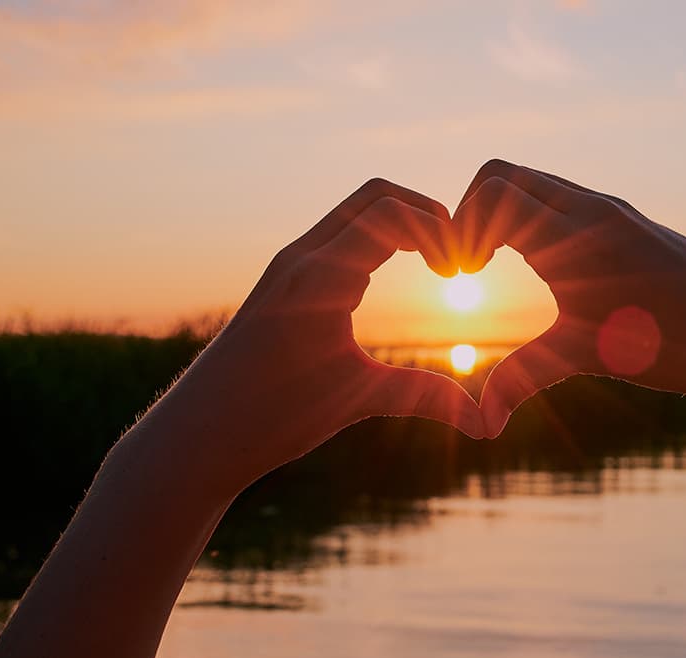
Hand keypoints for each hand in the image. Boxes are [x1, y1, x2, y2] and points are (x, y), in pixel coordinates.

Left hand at [163, 178, 482, 491]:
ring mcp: (289, 265)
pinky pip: (340, 237)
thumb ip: (426, 398)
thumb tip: (488, 425)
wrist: (197, 434)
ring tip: (438, 266)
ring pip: (356, 213)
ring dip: (403, 225)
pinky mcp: (284, 281)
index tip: (462, 272)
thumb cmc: (270, 417)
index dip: (441, 230)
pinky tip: (397, 277)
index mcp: (320, 275)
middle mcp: (302, 256)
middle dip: (428, 215)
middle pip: (377, 195)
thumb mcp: (357, 399)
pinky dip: (378, 241)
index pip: (392, 213)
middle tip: (457, 259)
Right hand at [453, 159, 685, 436]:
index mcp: (576, 234)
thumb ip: (523, 378)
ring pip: (537, 184)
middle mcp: (593, 208)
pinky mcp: (628, 223)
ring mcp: (613, 211)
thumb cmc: (671, 346)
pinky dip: (535, 221)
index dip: (460, 228)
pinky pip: (566, 201)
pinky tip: (544, 270)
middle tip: (468, 266)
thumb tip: (480, 423)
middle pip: (504, 173)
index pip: (494, 190)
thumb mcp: (585, 357)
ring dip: (503, 216)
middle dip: (471, 211)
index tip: (462, 278)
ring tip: (495, 268)